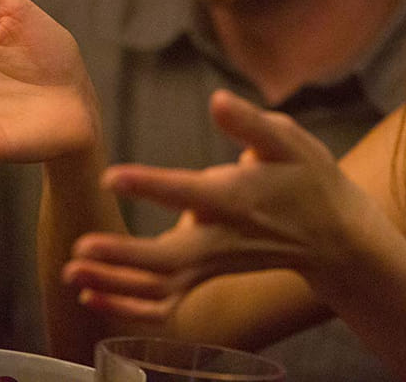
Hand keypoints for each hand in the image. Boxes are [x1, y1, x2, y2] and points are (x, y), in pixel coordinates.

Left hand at [62, 89, 375, 320]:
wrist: (333, 234)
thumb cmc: (309, 178)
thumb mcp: (290, 140)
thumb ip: (251, 122)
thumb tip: (217, 100)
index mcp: (240, 198)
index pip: (189, 192)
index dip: (151, 185)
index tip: (112, 177)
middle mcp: (225, 236)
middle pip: (171, 259)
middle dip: (124, 255)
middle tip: (81, 246)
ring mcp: (216, 262)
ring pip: (162, 284)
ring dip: (116, 281)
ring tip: (72, 269)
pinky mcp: (209, 274)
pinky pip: (166, 301)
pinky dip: (128, 305)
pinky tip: (92, 294)